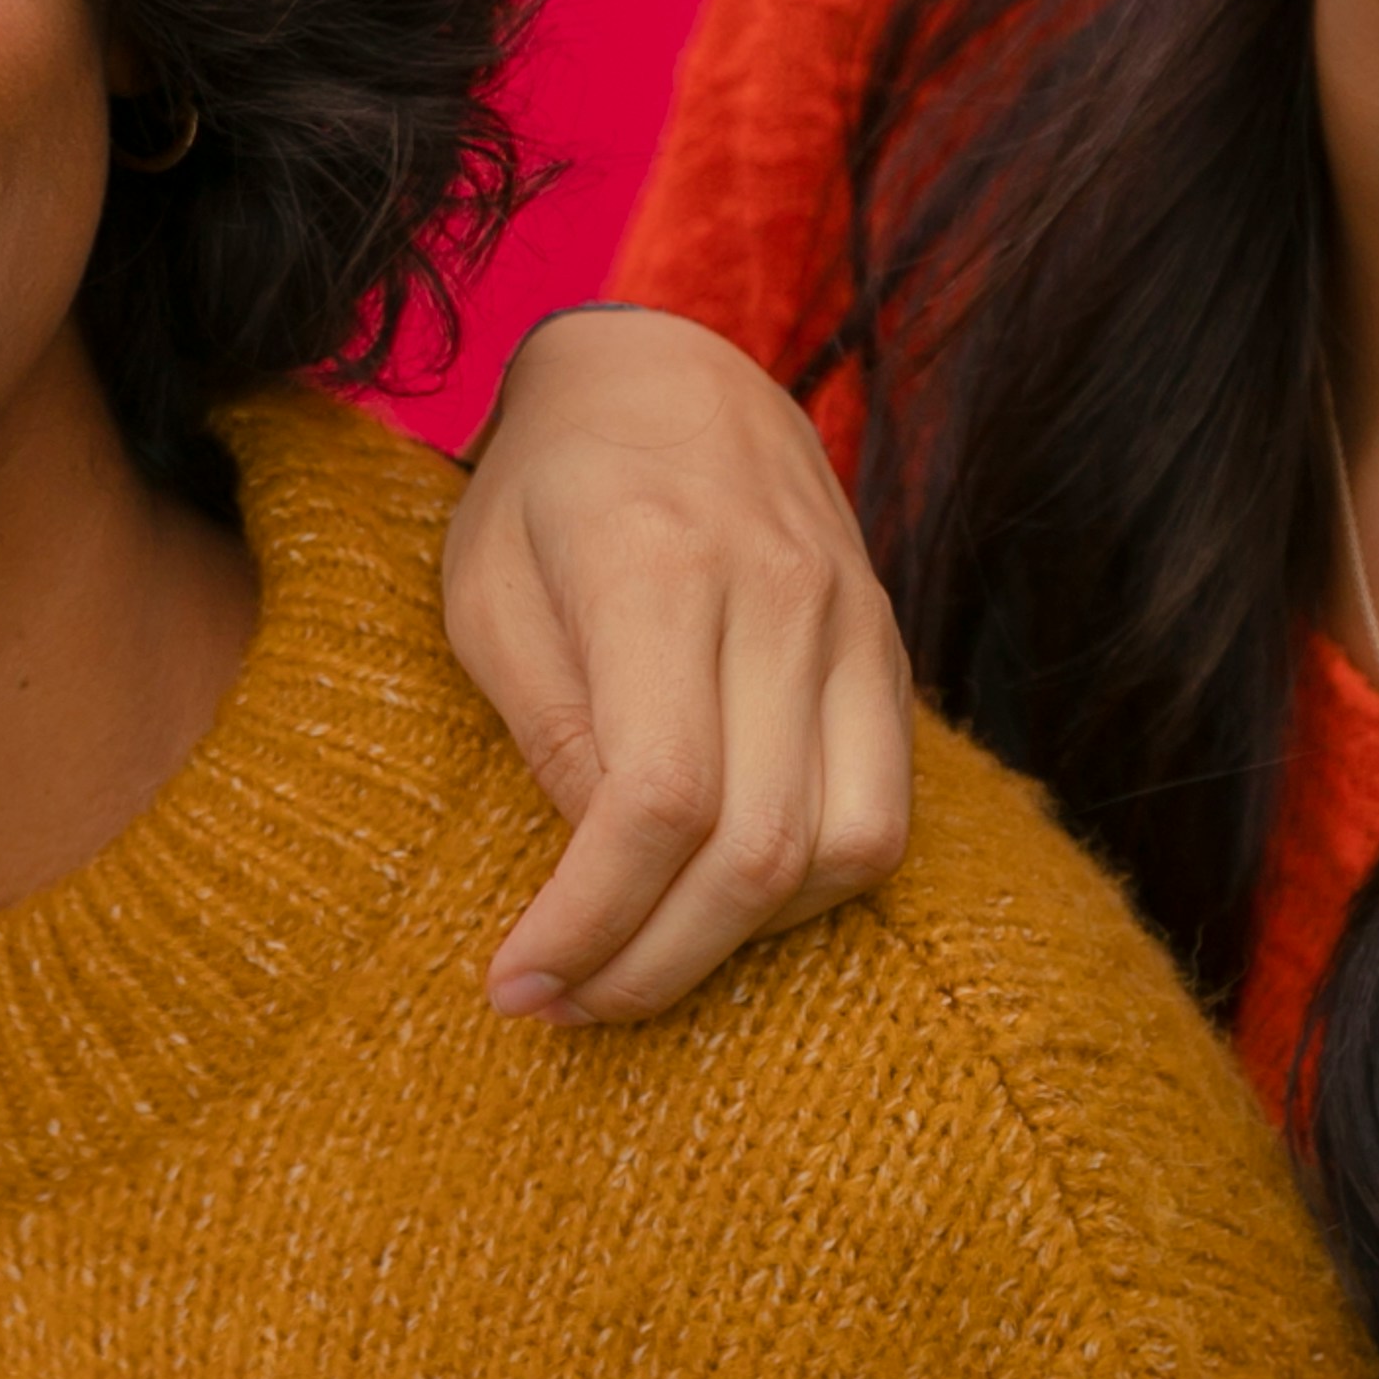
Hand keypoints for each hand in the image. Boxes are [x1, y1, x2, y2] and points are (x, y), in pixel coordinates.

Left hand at [444, 302, 911, 1022]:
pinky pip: (883, 813)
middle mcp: (782, 598)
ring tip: (634, 962)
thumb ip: (545, 724)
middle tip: (561, 1005)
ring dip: (739, 943)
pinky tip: (713, 903)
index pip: (657, 800)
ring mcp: (857, 625)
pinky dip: (805, 890)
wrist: (669, 373)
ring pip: (849, 849)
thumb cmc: (545, 488)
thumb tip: (593, 871)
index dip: (591, 920)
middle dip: (653, 962)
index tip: (517, 983)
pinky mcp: (890, 655)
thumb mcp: (488, 587)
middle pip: (757, 848)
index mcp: (660, 567)